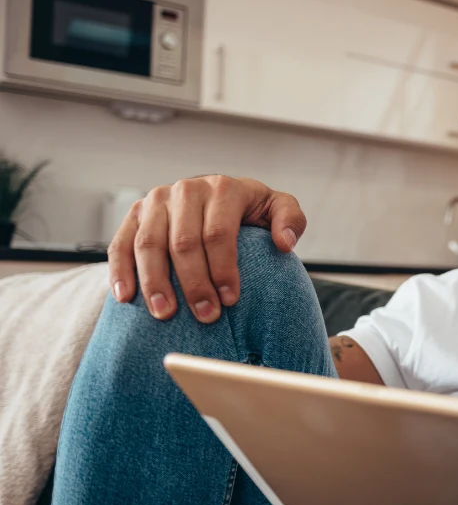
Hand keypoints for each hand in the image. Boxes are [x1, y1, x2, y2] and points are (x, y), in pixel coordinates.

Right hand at [108, 175, 305, 322]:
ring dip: (155, 282)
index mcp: (222, 188)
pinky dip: (120, 271)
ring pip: (149, 244)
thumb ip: (290, 219)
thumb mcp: (276, 207)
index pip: (218, 233)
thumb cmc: (249, 210)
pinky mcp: (135, 215)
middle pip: (184, 242)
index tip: (231, 300)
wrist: (216, 196)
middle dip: (194, 283)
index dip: (223, 268)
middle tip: (205, 316)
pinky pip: (120, 244)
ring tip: (165, 314)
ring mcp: (156, 201)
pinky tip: (125, 298)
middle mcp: (186, 190)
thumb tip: (283, 243)